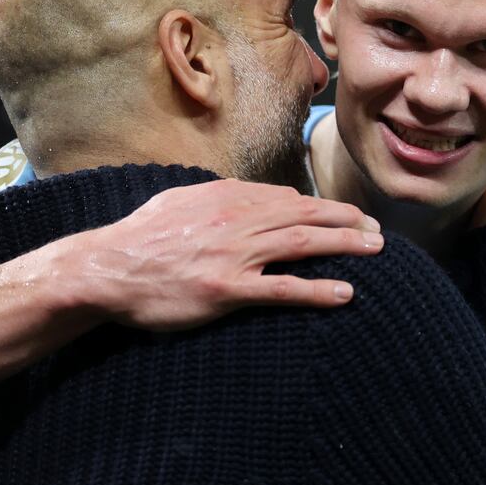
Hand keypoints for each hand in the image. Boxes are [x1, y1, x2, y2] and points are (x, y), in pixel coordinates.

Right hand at [55, 179, 383, 330]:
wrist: (108, 268)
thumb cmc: (140, 236)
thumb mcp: (178, 200)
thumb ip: (214, 195)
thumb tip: (238, 191)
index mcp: (227, 197)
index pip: (287, 197)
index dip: (321, 206)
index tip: (343, 214)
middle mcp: (238, 219)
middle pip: (306, 215)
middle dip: (347, 220)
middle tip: (377, 229)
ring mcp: (235, 254)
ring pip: (304, 243)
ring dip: (345, 244)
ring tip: (376, 249)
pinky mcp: (227, 288)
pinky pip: (283, 289)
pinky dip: (318, 289)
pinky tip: (345, 293)